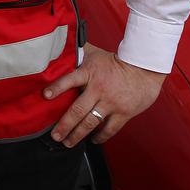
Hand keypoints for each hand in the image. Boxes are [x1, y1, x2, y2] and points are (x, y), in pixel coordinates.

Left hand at [44, 43, 165, 147]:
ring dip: (78, 134)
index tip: (46, 96)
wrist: (144, 68)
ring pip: (91, 122)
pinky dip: (101, 136)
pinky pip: (110, 128)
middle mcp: (98, 89)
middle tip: (55, 135)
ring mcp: (111, 102)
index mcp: (89, 73)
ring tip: (68, 142)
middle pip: (78, 110)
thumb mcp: (95, 54)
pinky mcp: (123, 112)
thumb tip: (61, 47)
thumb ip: (79, 54)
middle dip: (64, 124)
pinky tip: (93, 140)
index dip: (57, 87)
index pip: (70, 79)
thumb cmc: (116, 61)